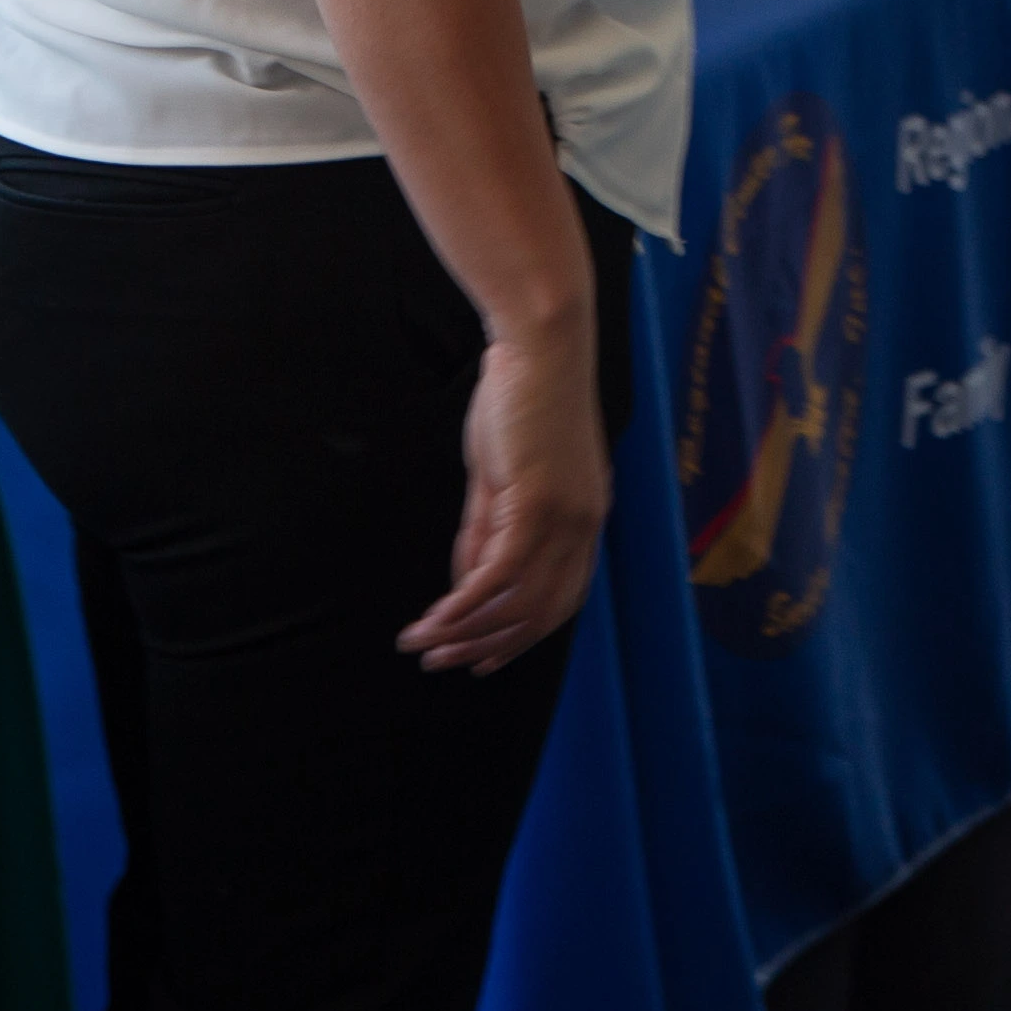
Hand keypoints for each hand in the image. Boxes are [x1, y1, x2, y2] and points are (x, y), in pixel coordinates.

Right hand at [401, 315, 610, 673]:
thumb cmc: (520, 399)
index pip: (562, 599)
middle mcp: (584, 526)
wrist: (540, 346)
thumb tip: (467, 582)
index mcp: (586, 518)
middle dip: (490, 646)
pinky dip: (462, 604)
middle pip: (541, 613)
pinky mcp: (537, 503)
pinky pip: (497, 574)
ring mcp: (565, 518)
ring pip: (517, 602)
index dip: (524, 636)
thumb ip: (487, 528)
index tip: (484, 658)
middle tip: (444, 664)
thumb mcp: (501, 475)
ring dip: (467, 632)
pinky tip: (433, 620)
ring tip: (424, 646)